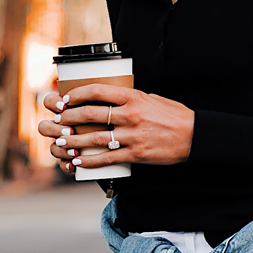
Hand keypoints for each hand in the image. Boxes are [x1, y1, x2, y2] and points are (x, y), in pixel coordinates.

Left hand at [38, 84, 193, 174]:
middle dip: (69, 117)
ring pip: (94, 137)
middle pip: (90, 114)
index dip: (77, 94)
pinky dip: (90, 160)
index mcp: (133, 97)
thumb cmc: (174, 116)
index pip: (98, 91)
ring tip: (61, 142)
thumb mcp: (153, 98)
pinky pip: (107, 158)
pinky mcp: (136, 154)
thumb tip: (113, 99)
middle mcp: (130, 115)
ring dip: (74, 140)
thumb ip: (131, 99)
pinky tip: (78, 161)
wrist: (194, 136)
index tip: (66, 99)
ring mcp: (132, 136)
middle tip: (58, 121)